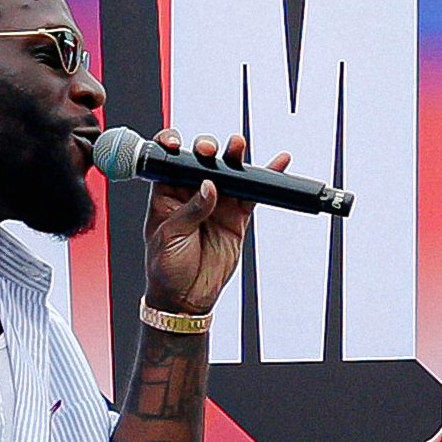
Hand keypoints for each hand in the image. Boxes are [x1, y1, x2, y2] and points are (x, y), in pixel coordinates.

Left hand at [139, 130, 288, 320]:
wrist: (185, 297)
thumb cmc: (165, 267)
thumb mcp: (170, 236)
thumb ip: (191, 210)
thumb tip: (209, 187)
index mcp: (166, 193)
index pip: (168, 160)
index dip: (171, 146)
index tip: (176, 144)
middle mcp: (191, 193)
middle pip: (201, 160)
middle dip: (206, 149)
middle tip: (209, 151)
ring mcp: (216, 203)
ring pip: (228, 172)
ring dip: (233, 156)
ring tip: (237, 146)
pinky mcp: (236, 216)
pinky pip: (252, 193)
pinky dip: (265, 179)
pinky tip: (276, 163)